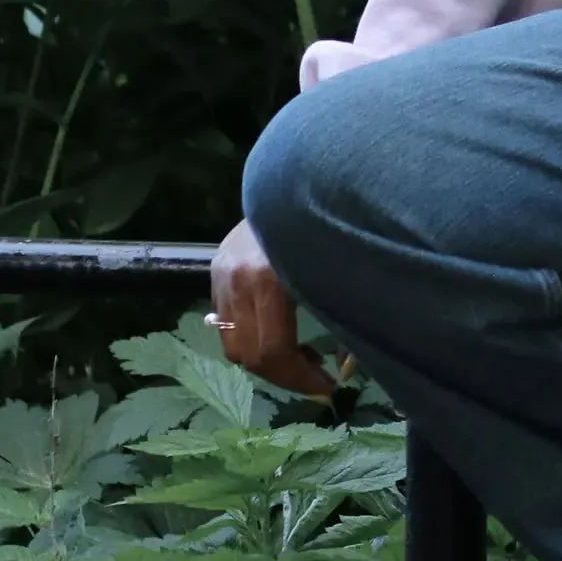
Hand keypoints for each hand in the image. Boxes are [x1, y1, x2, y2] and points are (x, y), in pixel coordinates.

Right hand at [209, 220, 338, 398]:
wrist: (298, 172)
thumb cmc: (336, 219)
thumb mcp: (343, 270)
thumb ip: (344, 320)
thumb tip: (345, 370)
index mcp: (270, 277)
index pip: (273, 351)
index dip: (300, 379)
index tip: (328, 388)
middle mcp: (238, 277)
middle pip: (248, 354)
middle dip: (284, 375)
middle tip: (316, 377)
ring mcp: (222, 271)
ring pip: (233, 343)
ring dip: (266, 360)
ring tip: (302, 356)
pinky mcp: (216, 266)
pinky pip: (228, 321)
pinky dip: (252, 337)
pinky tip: (281, 331)